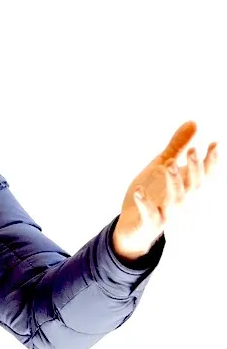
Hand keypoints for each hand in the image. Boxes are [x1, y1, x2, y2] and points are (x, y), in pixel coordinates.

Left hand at [114, 120, 218, 259]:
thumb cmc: (153, 193)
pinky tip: (138, 191)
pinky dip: (145, 203)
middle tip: (193, 150)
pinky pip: (150, 214)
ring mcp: (168, 212)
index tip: (215, 143)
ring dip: (174, 182)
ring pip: (176, 199)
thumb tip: (194, 122)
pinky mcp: (150, 222)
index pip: (204, 173)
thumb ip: (178, 147)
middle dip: (194, 168)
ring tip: (168, 165)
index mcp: (187, 186)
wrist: (134, 226)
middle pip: (193, 185)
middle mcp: (183, 200)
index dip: (211, 160)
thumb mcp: (163, 166)